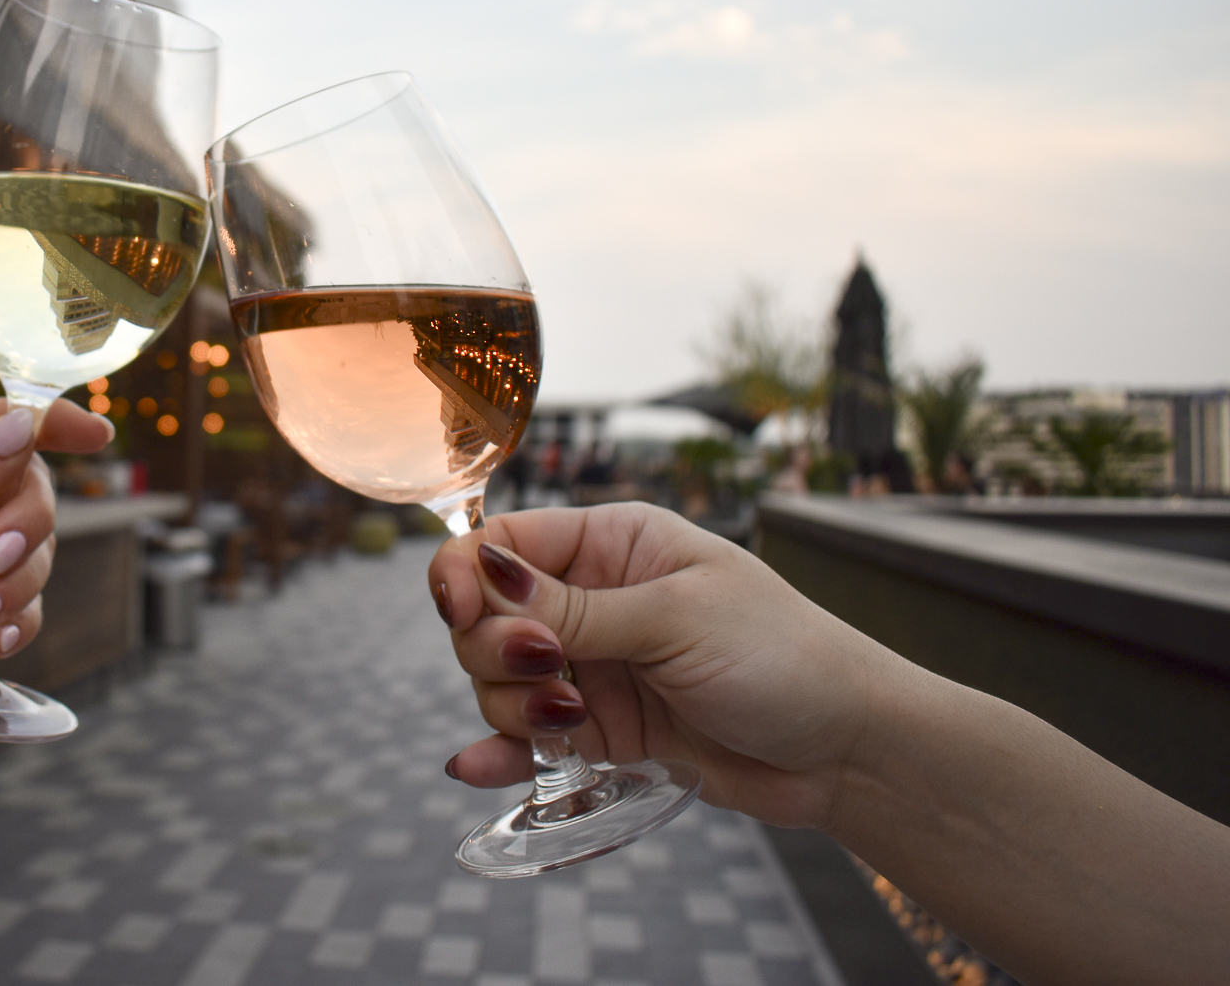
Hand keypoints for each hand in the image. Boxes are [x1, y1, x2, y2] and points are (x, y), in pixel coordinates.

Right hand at [427, 503, 918, 829]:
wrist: (847, 753)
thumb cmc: (785, 657)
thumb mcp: (677, 620)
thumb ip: (576, 610)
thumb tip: (484, 574)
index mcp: (615, 544)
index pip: (505, 541)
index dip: (468, 574)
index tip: (460, 612)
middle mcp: (595, 599)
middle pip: (490, 617)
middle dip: (498, 651)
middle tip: (550, 674)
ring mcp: (596, 668)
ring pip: (502, 681)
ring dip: (513, 707)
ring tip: (570, 726)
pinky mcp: (603, 731)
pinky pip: (530, 738)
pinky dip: (502, 752)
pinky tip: (477, 767)